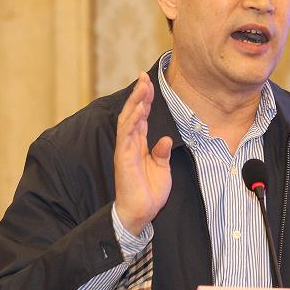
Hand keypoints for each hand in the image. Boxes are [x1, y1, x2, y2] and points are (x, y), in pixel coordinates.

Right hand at [114, 72, 172, 234]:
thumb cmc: (149, 192)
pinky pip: (127, 136)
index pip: (141, 117)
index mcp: (139, 145)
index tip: (149, 83)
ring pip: (128, 120)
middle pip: (133, 113)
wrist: (141, 213)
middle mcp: (130, 144)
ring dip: (135, 103)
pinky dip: (133, 121)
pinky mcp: (124, 158)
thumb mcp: (162, 168)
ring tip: (142, 87)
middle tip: (144, 77)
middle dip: (139, 95)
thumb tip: (165, 139)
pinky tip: (139, 109)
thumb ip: (162, 152)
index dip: (145, 100)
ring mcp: (125, 150)